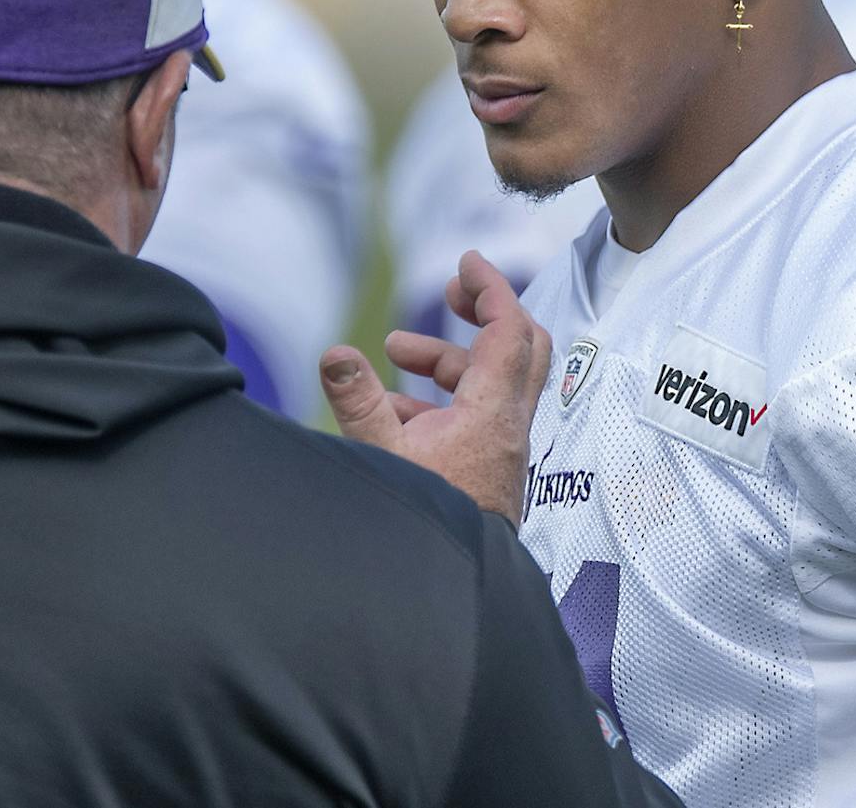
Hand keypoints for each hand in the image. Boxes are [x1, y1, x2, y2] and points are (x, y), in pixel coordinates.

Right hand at [320, 251, 552, 525]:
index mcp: (492, 414)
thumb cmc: (423, 525)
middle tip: (447, 293)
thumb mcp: (380, 458)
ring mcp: (502, 450)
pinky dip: (442, 399)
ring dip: (448, 359)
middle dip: (484, 312)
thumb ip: (358, 402)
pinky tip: (394, 412)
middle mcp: (508, 427)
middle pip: (521, 347)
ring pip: (491, 383)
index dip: (489, 288)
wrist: (451, 594)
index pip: (507, 330)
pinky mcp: (489, 469)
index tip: (464, 261)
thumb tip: (335, 353)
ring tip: (391, 353)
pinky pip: (475, 416)